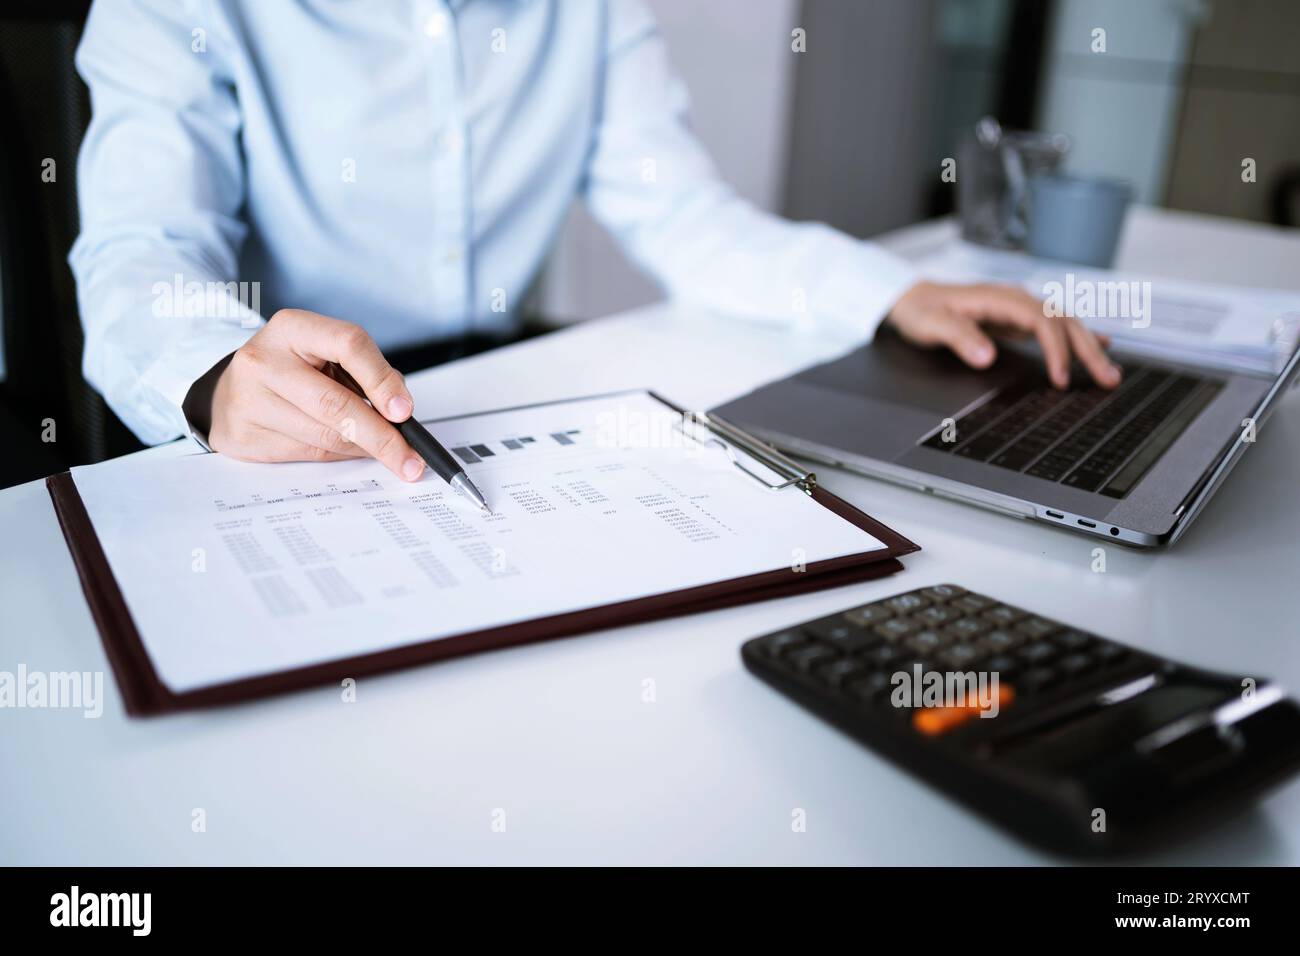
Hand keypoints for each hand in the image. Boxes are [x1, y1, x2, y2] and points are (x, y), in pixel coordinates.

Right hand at [207, 309, 426, 480]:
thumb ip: (364, 373)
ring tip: (383, 451)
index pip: (348, 344)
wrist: (231, 390)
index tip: (406, 411)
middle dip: (381, 436)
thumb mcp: (326, 354)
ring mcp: (248, 399)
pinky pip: (307, 453)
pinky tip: (348, 449)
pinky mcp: (243, 435)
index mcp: (292, 328)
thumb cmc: (292, 369)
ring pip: (323, 436)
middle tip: (410, 459)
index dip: (382, 380)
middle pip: (335, 403)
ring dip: (362, 449)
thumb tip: (399, 412)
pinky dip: (338, 456)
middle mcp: (264, 359)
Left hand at [886, 280, 1120, 388]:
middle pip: (1062, 321)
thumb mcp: (932, 325)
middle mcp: (1015, 298)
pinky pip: (1054, 326)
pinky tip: (1099, 345)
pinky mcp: (1017, 318)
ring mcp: (1018, 307)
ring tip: (1109, 373)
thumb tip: (986, 356)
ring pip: (1064, 323)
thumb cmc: (921, 310)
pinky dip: (1077, 337)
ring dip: (1088, 347)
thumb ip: (959, 338)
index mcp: (999, 298)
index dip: (1055, 349)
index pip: (1041, 321)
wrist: (912, 298)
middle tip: (1108, 378)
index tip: (1059, 378)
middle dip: (1087, 350)